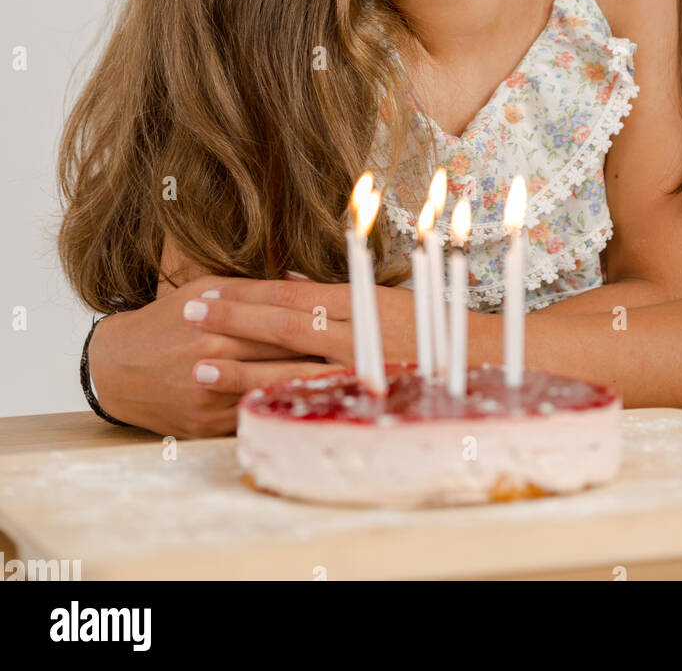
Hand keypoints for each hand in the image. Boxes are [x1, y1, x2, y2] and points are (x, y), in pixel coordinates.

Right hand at [88, 275, 337, 438]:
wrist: (116, 368)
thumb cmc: (166, 320)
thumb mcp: (203, 289)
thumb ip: (251, 289)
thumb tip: (300, 282)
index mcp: (216, 323)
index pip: (279, 321)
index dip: (319, 321)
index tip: (358, 318)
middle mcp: (212, 360)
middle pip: (281, 357)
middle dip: (326, 354)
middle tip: (369, 351)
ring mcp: (209, 398)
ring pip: (272, 391)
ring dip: (312, 386)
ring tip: (355, 381)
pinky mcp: (206, 426)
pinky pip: (253, 418)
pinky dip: (282, 410)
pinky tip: (313, 406)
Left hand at [181, 278, 421, 402]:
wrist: (487, 363)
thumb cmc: (434, 326)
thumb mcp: (387, 296)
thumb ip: (337, 290)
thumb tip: (289, 281)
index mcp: (362, 299)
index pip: (292, 293)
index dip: (247, 293)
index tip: (207, 291)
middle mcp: (359, 331)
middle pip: (283, 324)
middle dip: (232, 319)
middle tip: (186, 315)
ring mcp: (362, 369)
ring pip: (291, 366)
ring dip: (241, 369)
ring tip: (198, 368)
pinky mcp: (365, 400)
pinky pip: (314, 402)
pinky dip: (278, 403)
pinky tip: (246, 408)